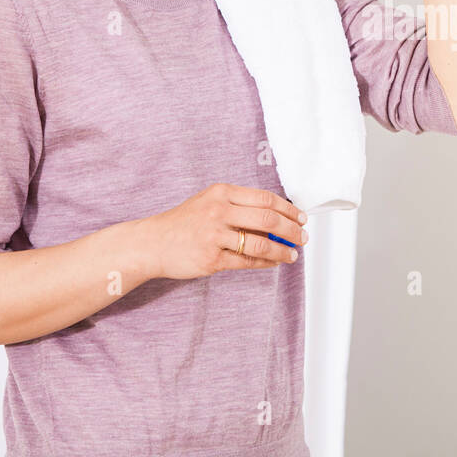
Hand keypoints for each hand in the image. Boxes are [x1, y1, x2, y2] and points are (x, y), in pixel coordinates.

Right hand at [144, 183, 307, 278]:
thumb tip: (278, 216)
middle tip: (303, 237)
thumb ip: (240, 205)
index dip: (289, 209)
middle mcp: (219, 211)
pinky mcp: (211, 259)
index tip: (301, 217)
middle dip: (292, 230)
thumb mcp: (210, 201)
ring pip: (261, 244)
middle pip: (268, 220)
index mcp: (222, 192)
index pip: (265, 199)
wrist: (153, 242)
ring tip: (292, 254)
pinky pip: (247, 262)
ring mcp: (214, 235)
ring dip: (282, 250)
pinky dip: (266, 263)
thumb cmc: (185, 222)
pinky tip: (274, 263)